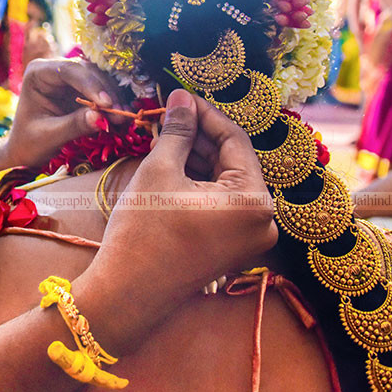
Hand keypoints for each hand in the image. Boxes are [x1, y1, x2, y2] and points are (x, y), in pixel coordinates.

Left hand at [0, 58, 125, 170]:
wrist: (25, 150)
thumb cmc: (29, 143)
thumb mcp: (49, 136)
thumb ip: (73, 125)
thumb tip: (100, 117)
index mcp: (38, 73)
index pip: (68, 71)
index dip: (91, 85)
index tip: (107, 103)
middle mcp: (54, 70)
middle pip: (88, 73)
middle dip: (106, 93)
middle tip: (120, 115)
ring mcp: (69, 79)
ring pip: (99, 81)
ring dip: (113, 99)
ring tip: (122, 119)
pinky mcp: (81, 90)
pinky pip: (101, 92)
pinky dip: (111, 105)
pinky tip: (120, 119)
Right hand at [87, 90, 277, 315]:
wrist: (128, 293)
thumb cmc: (143, 232)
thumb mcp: (159, 171)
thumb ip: (178, 131)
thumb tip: (182, 98)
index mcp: (254, 200)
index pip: (235, 139)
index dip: (205, 114)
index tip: (179, 98)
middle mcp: (264, 221)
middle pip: (233, 161)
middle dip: (200, 138)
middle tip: (168, 117)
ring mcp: (250, 238)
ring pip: (226, 182)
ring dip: (198, 160)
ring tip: (165, 140)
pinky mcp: (233, 248)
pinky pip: (222, 204)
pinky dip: (200, 185)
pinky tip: (172, 167)